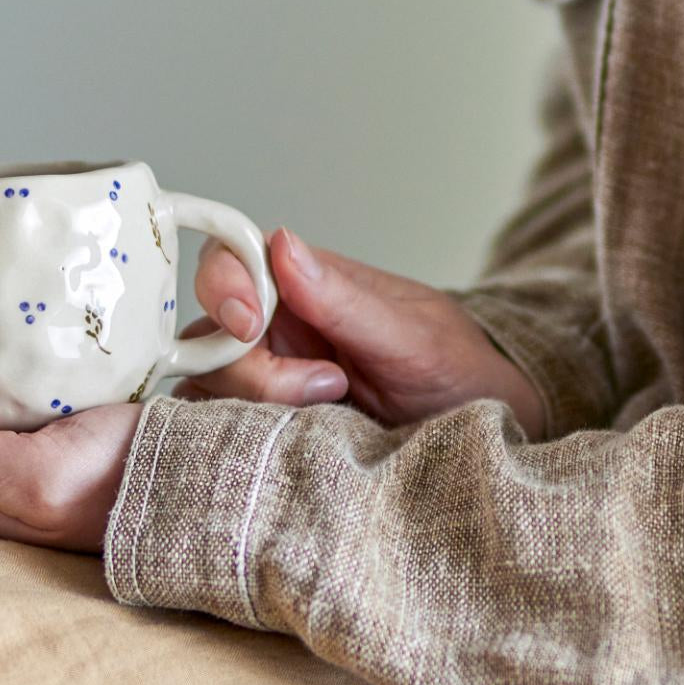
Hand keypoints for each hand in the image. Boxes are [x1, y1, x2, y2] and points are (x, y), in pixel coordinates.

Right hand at [176, 228, 544, 439]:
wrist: (477, 437)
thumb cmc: (453, 372)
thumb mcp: (411, 337)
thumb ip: (344, 299)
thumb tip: (282, 244)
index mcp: (302, 283)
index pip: (231, 258)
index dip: (224, 285)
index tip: (248, 324)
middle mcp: (273, 326)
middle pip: (208, 333)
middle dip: (251, 367)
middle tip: (326, 386)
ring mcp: (264, 377)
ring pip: (206, 383)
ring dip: (254, 404)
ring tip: (330, 412)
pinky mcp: (263, 424)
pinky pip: (220, 426)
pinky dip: (239, 437)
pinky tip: (291, 441)